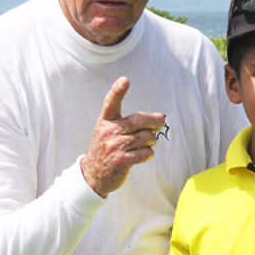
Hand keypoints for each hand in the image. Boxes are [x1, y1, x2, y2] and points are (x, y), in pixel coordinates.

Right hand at [81, 77, 165, 196]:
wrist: (93, 175)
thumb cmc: (107, 149)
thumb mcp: (109, 131)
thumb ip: (129, 123)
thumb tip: (159, 119)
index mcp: (106, 121)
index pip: (111, 102)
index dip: (118, 91)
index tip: (125, 80)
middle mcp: (109, 131)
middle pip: (139, 120)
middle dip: (154, 120)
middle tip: (161, 121)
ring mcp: (115, 146)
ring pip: (146, 137)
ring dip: (152, 140)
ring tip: (148, 143)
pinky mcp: (121, 161)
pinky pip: (145, 152)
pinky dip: (149, 153)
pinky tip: (145, 155)